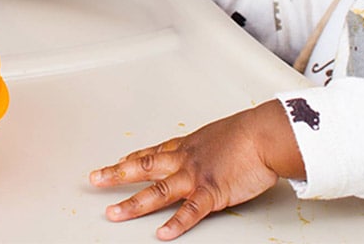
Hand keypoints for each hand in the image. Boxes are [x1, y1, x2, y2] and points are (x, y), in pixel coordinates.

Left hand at [90, 100, 303, 240]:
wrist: (267, 134)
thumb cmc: (255, 131)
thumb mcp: (227, 132)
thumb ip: (217, 144)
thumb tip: (221, 148)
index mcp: (192, 144)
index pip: (157, 151)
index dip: (135, 158)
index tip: (120, 161)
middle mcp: (188, 159)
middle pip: (146, 167)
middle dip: (117, 174)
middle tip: (95, 178)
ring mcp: (197, 176)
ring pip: (158, 191)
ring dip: (133, 203)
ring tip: (114, 214)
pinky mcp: (212, 192)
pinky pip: (190, 211)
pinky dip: (176, 224)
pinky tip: (162, 234)